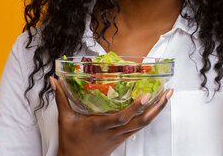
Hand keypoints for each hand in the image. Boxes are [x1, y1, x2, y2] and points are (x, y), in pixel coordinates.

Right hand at [49, 77, 172, 155]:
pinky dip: (149, 116)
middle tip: (168, 92)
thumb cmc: (70, 141)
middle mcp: (114, 132)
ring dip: (157, 111)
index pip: (121, 118)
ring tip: (167, 96)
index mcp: (100, 126)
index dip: (135, 107)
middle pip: (141, 122)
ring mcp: (121, 136)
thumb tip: (54, 80)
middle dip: (157, 107)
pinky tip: (155, 106)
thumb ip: (61, 98)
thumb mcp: (64, 119)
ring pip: (143, 125)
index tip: (146, 95)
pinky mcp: (123, 139)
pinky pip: (139, 127)